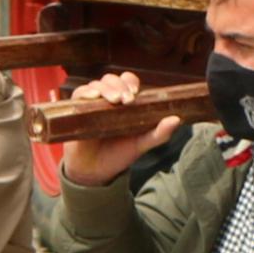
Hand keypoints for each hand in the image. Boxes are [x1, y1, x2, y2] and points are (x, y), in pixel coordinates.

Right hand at [58, 71, 182, 185]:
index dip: (130, 83)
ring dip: (106, 88)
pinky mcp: (77, 110)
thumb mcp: (140, 145)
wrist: (94, 173)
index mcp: (124, 104)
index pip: (127, 82)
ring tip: (113, 100)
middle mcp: (107, 100)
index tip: (135, 93)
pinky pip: (79, 94)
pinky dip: (86, 92)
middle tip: (126, 99)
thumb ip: (159, 134)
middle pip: (112, 80)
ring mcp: (91, 104)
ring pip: (97, 84)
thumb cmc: (117, 155)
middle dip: (119, 85)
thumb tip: (177, 119)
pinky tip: (93, 97)